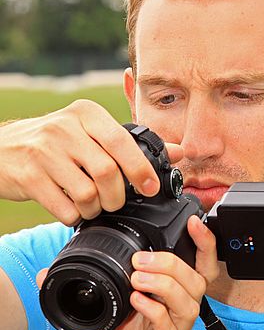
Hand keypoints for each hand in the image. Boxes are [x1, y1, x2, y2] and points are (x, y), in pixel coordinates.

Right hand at [0, 99, 182, 224]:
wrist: (3, 149)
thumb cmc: (57, 142)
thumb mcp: (92, 133)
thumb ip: (133, 144)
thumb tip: (179, 152)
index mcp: (86, 114)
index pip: (122, 142)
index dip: (140, 169)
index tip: (150, 188)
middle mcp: (64, 128)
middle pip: (107, 172)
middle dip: (117, 196)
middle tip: (114, 201)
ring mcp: (43, 151)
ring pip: (87, 193)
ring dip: (96, 208)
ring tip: (92, 205)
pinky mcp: (27, 175)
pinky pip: (64, 207)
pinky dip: (75, 216)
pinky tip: (72, 208)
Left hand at [36, 215, 218, 329]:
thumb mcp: (98, 320)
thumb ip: (80, 294)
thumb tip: (46, 273)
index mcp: (169, 304)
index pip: (198, 269)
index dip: (204, 245)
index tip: (193, 223)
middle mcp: (176, 317)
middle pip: (197, 279)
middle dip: (172, 262)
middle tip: (141, 260)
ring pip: (189, 300)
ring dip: (165, 283)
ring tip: (138, 276)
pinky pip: (169, 327)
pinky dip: (154, 310)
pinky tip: (136, 301)